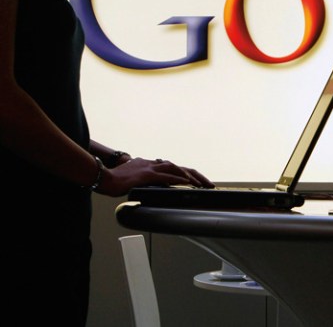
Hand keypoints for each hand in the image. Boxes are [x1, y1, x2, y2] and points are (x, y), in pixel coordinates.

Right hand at [97, 157, 214, 196]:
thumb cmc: (114, 180)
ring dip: (192, 177)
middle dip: (196, 175)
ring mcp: (150, 168)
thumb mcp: (132, 180)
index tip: (198, 181)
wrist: (103, 176)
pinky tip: (188, 183)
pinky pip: (167, 176)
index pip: (173, 168)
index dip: (187, 174)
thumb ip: (142, 182)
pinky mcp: (146, 174)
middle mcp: (153, 164)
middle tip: (208, 184)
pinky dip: (179, 179)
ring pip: (176, 169)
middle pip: (180, 167)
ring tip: (203, 184)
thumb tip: (148, 189)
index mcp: (150, 165)